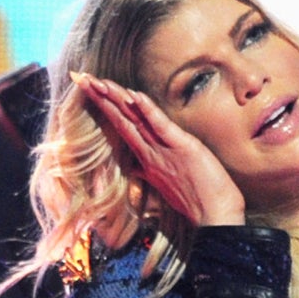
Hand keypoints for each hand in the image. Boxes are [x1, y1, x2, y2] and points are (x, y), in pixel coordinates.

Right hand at [76, 73, 246, 226]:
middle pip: (121, 121)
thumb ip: (151, 171)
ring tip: (97, 82)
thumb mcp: (169, 185)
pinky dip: (147, 110)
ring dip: (115, 99)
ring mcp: (163, 151)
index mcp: (148, 159)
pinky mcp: (182, 148)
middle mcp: (150, 153)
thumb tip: (136, 168)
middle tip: (82, 79)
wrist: (215, 218)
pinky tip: (133, 96)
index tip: (92, 92)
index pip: (123, 128)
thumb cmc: (198, 202)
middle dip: (102, 99)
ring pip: (134, 120)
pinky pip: (160, 126)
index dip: (107, 109)